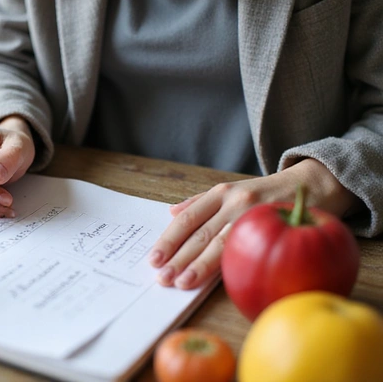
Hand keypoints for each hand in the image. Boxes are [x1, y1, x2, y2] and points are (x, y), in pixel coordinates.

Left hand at [148, 159, 361, 289]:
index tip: (154, 258)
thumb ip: (200, 203)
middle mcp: (235, 202)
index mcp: (221, 193)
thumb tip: (171, 213)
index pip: (188, 218)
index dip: (169, 239)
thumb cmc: (264, 194)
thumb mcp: (232, 189)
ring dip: (198, 266)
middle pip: (200, 234)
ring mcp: (256, 216)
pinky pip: (247, 250)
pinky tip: (215, 280)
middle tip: (162, 277)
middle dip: (178, 258)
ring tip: (181, 282)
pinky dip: (228, 266)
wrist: (313, 185)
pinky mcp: (275, 229)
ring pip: (221, 244)